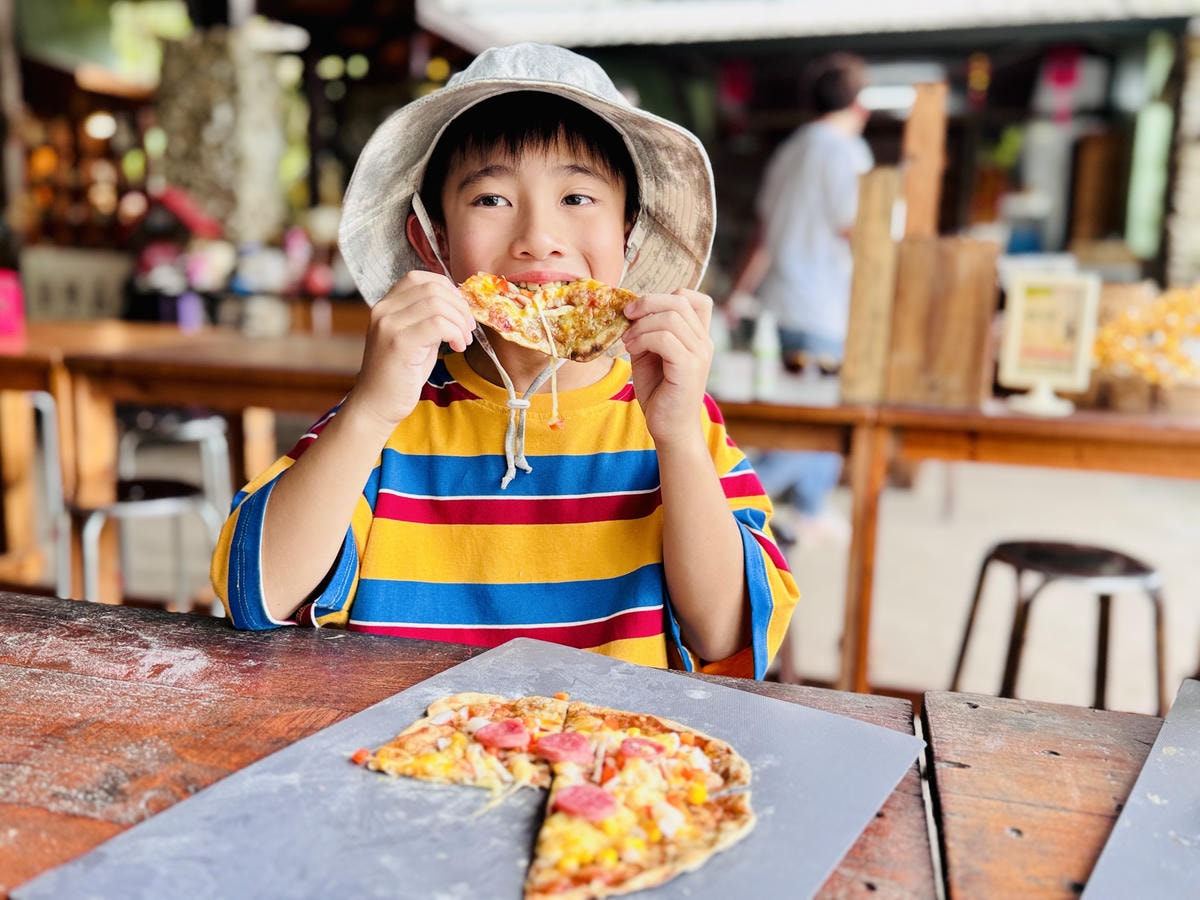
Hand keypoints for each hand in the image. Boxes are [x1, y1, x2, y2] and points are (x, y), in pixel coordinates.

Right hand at [345, 271, 475, 431]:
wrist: (377, 405)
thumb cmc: (399, 375)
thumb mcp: (415, 338)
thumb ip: (429, 318)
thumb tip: (458, 304)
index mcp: (385, 305)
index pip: (419, 278)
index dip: (446, 288)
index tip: (460, 309)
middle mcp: (383, 310)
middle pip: (432, 288)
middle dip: (459, 306)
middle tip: (468, 328)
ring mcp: (388, 325)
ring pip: (437, 304)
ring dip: (459, 321)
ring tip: (463, 341)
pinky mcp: (398, 343)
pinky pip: (437, 324)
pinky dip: (455, 333)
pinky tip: (458, 347)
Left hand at [621, 289, 712, 447]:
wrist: (670, 428)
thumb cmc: (660, 393)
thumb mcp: (649, 355)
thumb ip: (646, 332)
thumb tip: (630, 310)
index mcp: (697, 336)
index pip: (695, 298)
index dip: (665, 295)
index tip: (639, 309)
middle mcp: (703, 342)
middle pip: (680, 301)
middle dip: (647, 303)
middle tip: (627, 316)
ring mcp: (699, 354)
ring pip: (670, 318)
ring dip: (641, 326)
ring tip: (628, 342)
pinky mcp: (689, 368)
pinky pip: (665, 339)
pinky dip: (642, 339)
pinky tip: (632, 350)